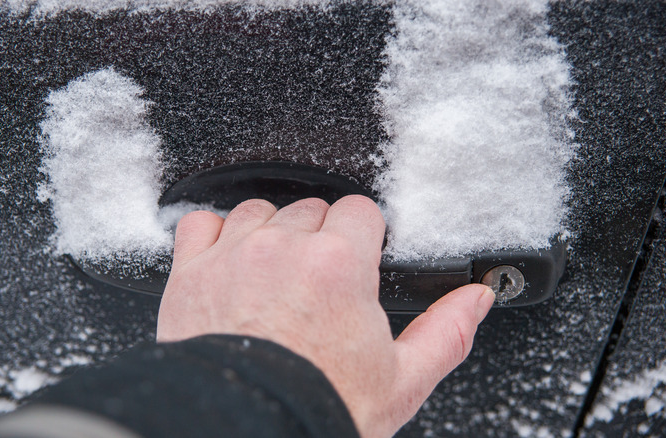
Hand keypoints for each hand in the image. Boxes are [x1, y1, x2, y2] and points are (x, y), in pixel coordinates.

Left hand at [156, 195, 494, 437]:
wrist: (247, 433)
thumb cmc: (317, 409)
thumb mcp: (402, 380)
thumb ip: (445, 330)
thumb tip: (475, 300)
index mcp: (340, 264)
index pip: (359, 210)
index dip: (362, 235)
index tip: (357, 257)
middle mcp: (285, 247)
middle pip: (309, 209)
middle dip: (318, 239)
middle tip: (317, 284)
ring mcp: (234, 255)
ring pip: (258, 211)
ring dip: (269, 235)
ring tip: (274, 281)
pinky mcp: (191, 272)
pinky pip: (199, 224)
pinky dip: (213, 236)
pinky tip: (227, 263)